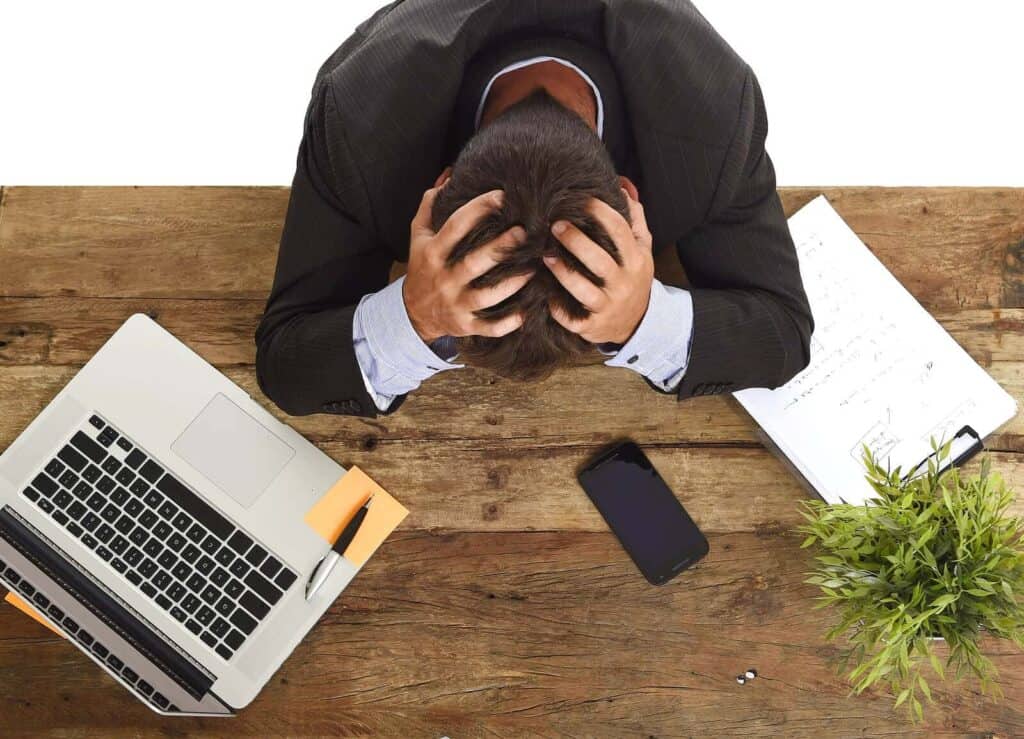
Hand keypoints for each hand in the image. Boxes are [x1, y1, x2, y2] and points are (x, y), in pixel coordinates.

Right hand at [404, 177, 533, 343]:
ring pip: (487, 296)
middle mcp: (444, 279)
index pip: (455, 227)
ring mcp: (455, 304)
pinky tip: (527, 311)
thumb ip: (431, 204)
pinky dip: (508, 322)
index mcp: (433, 253)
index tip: (502, 195)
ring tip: (533, 268)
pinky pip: (489, 327)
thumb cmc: (423, 267)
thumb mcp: (419, 235)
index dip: (478, 208)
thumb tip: (449, 174)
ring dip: (512, 284)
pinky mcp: (465, 325)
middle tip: (525, 231)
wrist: (413, 313)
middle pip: (474, 262)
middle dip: (500, 247)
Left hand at [544, 186, 654, 343]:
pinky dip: (557, 308)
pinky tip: (545, 293)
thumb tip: (623, 185)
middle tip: (555, 225)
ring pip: (584, 290)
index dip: (602, 213)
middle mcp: (623, 283)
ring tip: (545, 256)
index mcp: (636, 260)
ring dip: (563, 273)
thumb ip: (634, 218)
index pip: (621, 232)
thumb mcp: (641, 249)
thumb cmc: (632, 277)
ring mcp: (607, 306)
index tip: (582, 199)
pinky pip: (572, 318)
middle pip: (600, 260)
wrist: (635, 324)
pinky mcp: (592, 326)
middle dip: (576, 241)